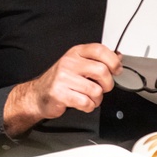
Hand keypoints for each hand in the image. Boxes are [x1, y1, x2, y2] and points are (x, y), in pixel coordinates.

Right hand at [3, 44, 121, 135]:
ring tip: (89, 97)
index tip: (116, 70)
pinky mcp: (60, 93)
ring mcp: (63, 77)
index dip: (113, 60)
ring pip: (96, 90)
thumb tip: (118, 56)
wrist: (38, 95)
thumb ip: (97, 60)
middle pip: (102, 71)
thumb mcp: (78, 64)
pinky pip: (86, 102)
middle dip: (107, 84)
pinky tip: (82, 103)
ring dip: (97, 98)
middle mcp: (69, 62)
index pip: (99, 50)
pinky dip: (88, 106)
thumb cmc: (61, 80)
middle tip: (102, 87)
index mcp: (75, 52)